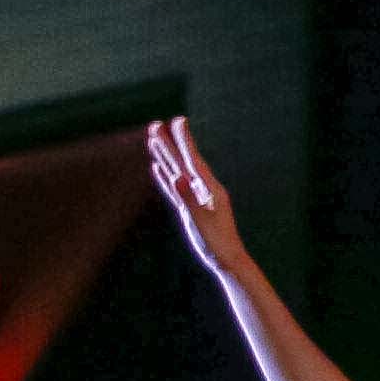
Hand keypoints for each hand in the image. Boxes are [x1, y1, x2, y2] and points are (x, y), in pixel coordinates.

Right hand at [144, 117, 256, 274]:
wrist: (226, 259)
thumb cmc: (217, 242)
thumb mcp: (202, 220)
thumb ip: (189, 199)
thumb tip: (178, 178)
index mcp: (208, 189)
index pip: (193, 159)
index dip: (184, 140)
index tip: (178, 120)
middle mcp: (202, 190)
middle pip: (181, 162)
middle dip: (169, 143)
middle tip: (155, 124)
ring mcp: (194, 198)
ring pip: (175, 171)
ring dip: (164, 156)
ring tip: (153, 139)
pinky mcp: (189, 208)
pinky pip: (174, 188)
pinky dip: (165, 177)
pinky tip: (157, 168)